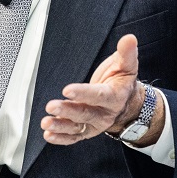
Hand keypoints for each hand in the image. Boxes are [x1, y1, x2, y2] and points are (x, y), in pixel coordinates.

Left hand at [41, 34, 163, 146]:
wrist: (126, 104)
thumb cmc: (121, 83)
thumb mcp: (127, 66)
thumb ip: (127, 53)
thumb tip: (129, 39)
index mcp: (114, 97)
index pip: (99, 96)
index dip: (84, 93)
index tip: (68, 90)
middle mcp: (104, 114)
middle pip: (85, 113)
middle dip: (67, 110)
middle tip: (52, 106)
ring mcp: (94, 124)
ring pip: (76, 127)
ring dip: (60, 126)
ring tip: (46, 122)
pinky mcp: (85, 131)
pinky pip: (73, 137)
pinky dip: (60, 138)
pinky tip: (49, 134)